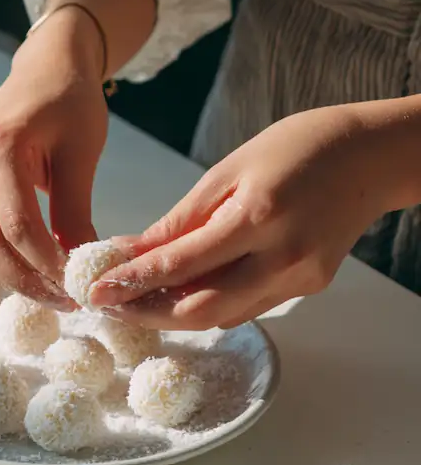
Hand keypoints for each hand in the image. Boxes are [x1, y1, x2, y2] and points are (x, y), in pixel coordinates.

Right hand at [0, 7, 107, 307]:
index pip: (17, 226)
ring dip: (11, 278)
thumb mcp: (82, 155)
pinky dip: (0, 260)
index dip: (48, 265)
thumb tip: (78, 268)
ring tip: (51, 290)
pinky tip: (31, 269)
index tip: (79, 286)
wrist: (45, 70)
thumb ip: (76, 212)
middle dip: (27, 281)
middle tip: (66, 299)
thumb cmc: (70, 104)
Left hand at [90, 107, 393, 328]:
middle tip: (109, 307)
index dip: (132, 283)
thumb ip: (178, 221)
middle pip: (201, 310)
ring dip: (173, 314)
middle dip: (146, 315)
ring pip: (222, 316)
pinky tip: (180, 294)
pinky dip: (208, 304)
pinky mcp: (307, 288)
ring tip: (134, 302)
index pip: (181, 265)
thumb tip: (129, 252)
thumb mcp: (226, 172)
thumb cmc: (294, 149)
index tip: (94, 292)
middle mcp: (282, 259)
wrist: (370, 157)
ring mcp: (300, 279)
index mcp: (258, 218)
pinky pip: (246, 307)